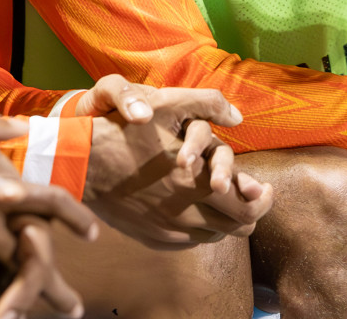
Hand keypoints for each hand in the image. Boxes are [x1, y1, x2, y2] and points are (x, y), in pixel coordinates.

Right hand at [74, 75, 273, 245]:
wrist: (83, 162)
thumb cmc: (126, 131)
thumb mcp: (167, 106)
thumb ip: (208, 105)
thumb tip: (239, 115)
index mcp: (195, 183)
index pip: (248, 209)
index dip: (263, 200)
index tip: (263, 187)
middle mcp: (185, 213)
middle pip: (238, 228)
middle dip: (250, 209)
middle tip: (250, 193)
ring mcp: (169, 229)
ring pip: (216, 236)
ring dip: (225, 218)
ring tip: (221, 197)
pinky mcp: (154, 237)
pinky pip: (190, 241)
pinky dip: (201, 226)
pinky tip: (195, 207)